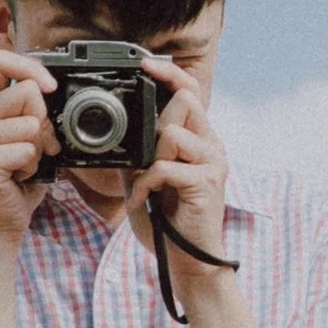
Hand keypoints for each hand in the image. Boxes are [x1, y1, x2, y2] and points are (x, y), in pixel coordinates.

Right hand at [0, 50, 60, 238]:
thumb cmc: (17, 180)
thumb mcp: (29, 138)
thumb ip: (35, 113)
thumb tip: (51, 91)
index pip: (0, 61)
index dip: (30, 67)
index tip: (50, 87)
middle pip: (27, 93)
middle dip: (45, 122)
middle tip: (36, 148)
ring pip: (31, 124)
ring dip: (39, 149)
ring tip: (24, 165)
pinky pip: (27, 150)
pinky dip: (33, 166)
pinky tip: (18, 176)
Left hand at [124, 55, 231, 291]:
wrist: (188, 263)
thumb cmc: (169, 224)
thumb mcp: (145, 180)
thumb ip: (138, 153)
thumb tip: (114, 130)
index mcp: (199, 141)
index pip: (190, 91)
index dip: (169, 73)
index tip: (144, 64)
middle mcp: (212, 146)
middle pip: (186, 101)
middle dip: (156, 123)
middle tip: (144, 156)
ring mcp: (213, 163)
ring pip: (173, 132)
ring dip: (148, 159)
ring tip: (143, 185)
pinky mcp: (207, 183)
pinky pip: (165, 166)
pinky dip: (145, 184)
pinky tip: (144, 201)